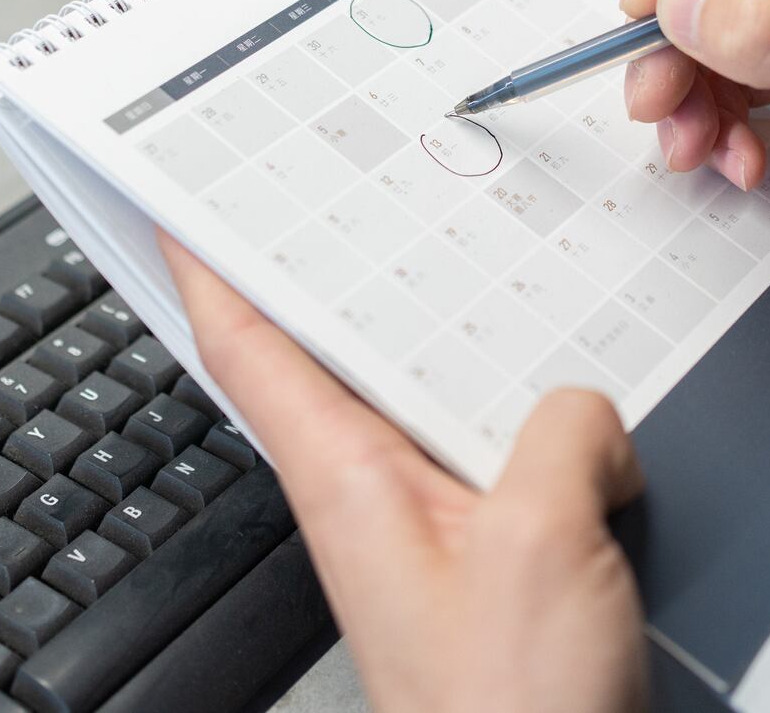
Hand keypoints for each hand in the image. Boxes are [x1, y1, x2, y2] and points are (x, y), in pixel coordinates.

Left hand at [159, 232, 648, 712]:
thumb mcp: (542, 539)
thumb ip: (559, 433)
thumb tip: (585, 406)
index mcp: (347, 481)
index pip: (253, 350)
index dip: (214, 269)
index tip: (184, 206)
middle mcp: (374, 502)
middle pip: (339, 362)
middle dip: (338, 277)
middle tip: (340, 198)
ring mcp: (431, 537)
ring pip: (430, 407)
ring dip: (449, 347)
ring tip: (481, 274)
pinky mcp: (490, 571)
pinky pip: (498, 461)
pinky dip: (524, 417)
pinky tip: (576, 399)